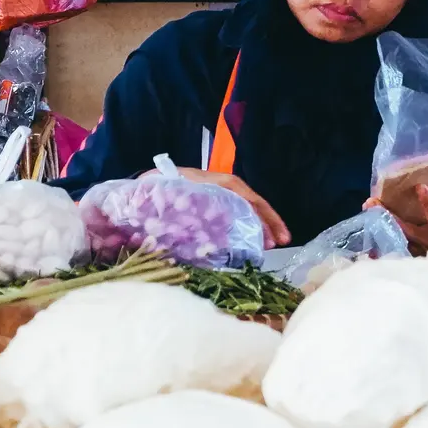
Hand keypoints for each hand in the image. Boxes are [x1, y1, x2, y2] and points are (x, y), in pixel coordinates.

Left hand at [156, 167, 291, 247]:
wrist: (145, 182)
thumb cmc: (158, 189)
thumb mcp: (172, 195)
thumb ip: (188, 208)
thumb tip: (205, 231)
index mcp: (215, 182)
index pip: (246, 197)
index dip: (262, 216)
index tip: (275, 234)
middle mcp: (222, 186)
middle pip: (252, 202)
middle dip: (269, 221)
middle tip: (283, 242)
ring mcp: (219, 195)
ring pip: (246, 208)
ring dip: (261, 224)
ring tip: (271, 244)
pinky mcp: (213, 205)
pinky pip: (236, 213)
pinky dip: (247, 226)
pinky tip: (253, 241)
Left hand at [372, 184, 427, 268]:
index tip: (420, 187)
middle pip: (405, 230)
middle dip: (388, 215)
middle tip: (371, 201)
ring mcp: (416, 253)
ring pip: (395, 239)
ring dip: (379, 224)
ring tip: (367, 207)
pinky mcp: (408, 259)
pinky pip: (391, 248)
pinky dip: (378, 240)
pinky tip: (367, 228)